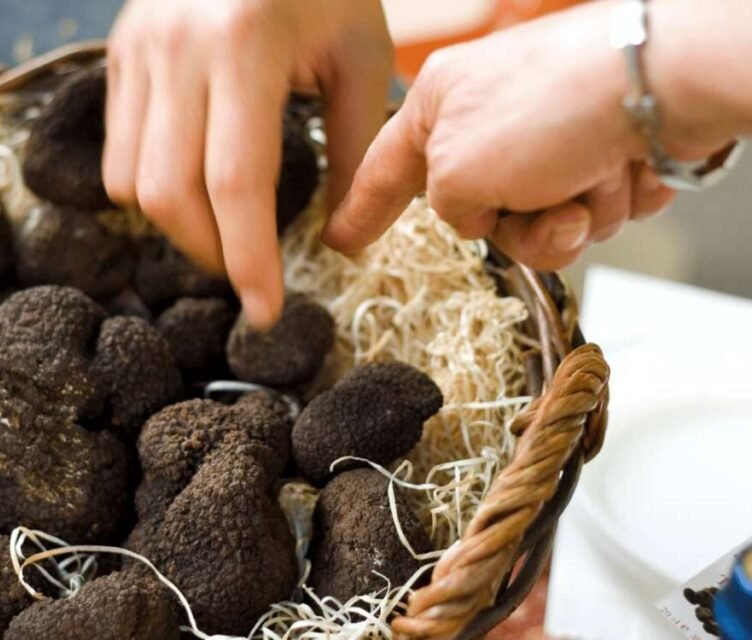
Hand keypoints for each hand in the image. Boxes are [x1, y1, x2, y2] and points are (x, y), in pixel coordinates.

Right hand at [103, 0, 392, 326]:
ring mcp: (136, 48)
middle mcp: (175, 46)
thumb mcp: (360, 54)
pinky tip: (195, 191)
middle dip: (212, 252)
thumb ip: (359, 150)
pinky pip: (116, 153)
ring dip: (179, 229)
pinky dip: (151, 193)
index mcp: (244, 42)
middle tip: (251, 273)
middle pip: (169, 194)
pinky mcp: (117, 54)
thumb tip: (340, 244)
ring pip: (129, 183)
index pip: (234, 182)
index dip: (248, 258)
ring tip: (226, 234)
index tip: (266, 310)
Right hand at [324, 1, 704, 271]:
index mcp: (441, 106)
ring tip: (593, 179)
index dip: (361, 211)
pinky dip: (610, 201)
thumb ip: (447, 209)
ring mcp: (551, 133)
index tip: (341, 239)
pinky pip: (591, 209)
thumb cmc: (551, 106)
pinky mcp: (604, 147)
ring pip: (544, 222)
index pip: (385, 170)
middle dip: (523, 228)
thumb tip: (479, 217)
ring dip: (572, 217)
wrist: (662, 81)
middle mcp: (493, 119)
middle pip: (484, 215)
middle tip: (543, 205)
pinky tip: (624, 170)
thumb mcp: (456, 171)